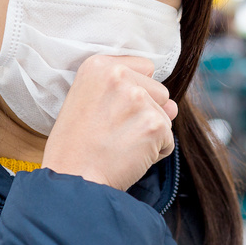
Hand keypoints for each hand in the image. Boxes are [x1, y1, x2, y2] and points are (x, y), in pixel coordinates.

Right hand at [42, 55, 176, 190]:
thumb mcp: (85, 101)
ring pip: (166, 116)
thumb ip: (126, 91)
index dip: (134, 91)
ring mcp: (138, 99)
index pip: (144, 68)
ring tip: (120, 145)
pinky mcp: (154, 124)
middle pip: (159, 92)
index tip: (114, 110)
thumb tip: (173, 106)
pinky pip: (168, 139)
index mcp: (98, 66)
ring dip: (150, 133)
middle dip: (146, 113)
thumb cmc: (74, 146)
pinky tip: (129, 157)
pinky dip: (155, 153)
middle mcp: (119, 76)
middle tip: (115, 132)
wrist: (72, 178)